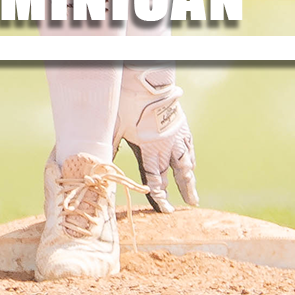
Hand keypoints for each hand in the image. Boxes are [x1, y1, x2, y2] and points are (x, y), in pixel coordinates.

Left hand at [114, 65, 197, 211]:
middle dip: (182, 192)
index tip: (165, 209)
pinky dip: (191, 159)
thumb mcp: (115, 127)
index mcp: (150, 150)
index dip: (160, 196)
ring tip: (193, 193)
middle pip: (177, 175)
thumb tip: (100, 164)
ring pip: (187, 163)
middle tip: (189, 206)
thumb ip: (110, 147)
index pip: (156, 180)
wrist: (146, 84)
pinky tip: (192, 165)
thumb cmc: (128, 105)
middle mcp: (166, 147)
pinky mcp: (182, 126)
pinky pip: (189, 148)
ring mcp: (177, 137)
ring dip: (190, 180)